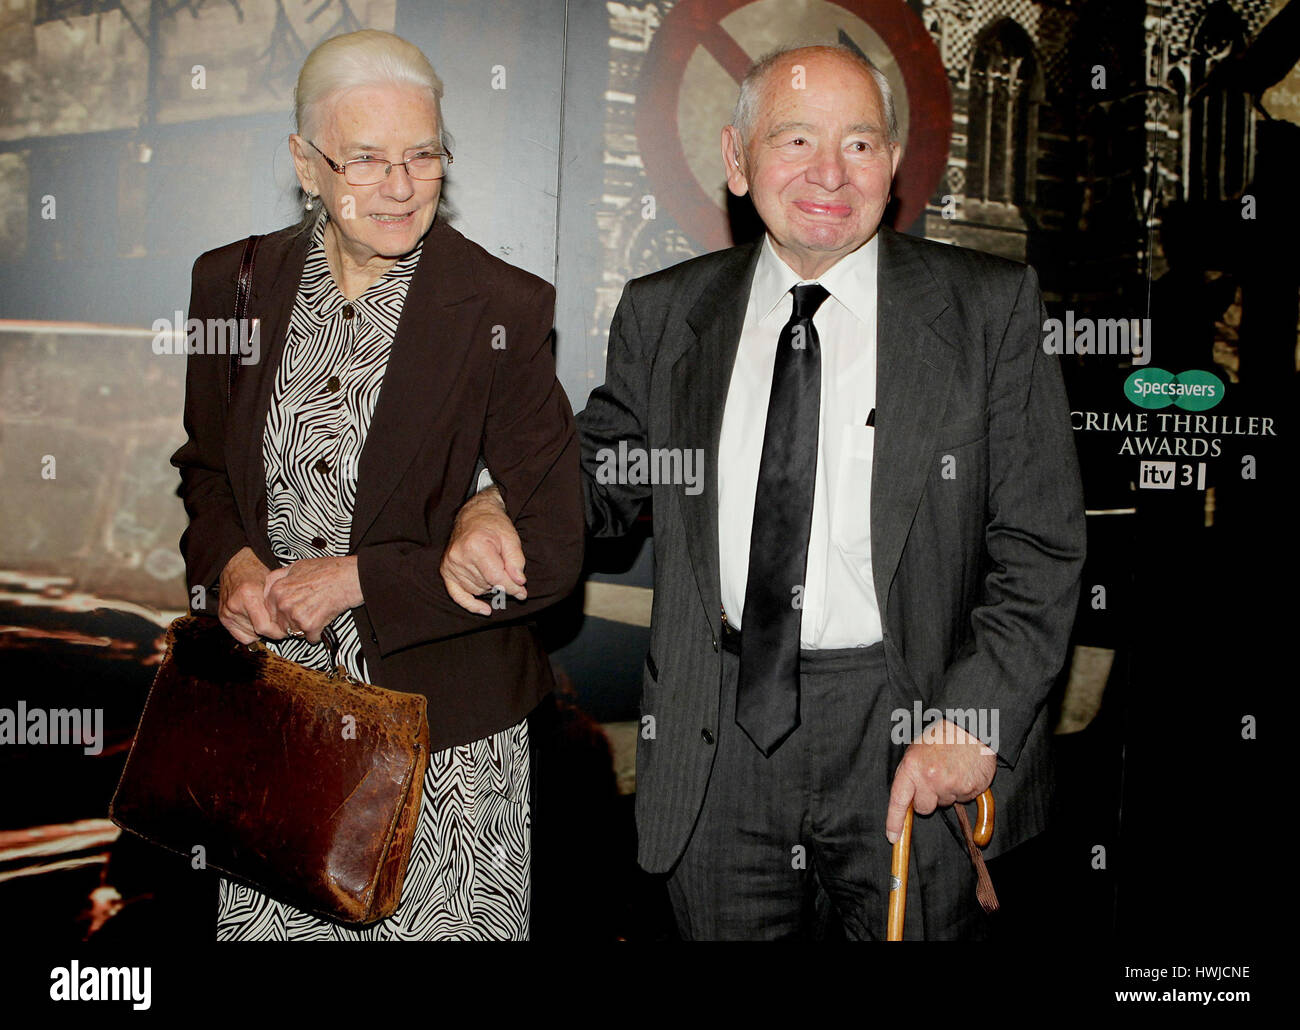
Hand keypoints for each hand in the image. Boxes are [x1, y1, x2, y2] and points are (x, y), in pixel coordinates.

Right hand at [218, 546, 283, 643]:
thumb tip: (291, 623)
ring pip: (250, 636)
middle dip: (271, 631)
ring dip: (261, 631)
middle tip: (279, 625)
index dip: (277, 631)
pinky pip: (240, 636)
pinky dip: (250, 633)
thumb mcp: (272, 584)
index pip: (263, 627)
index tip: (285, 630)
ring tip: (265, 618)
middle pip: (257, 632)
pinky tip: (256, 622)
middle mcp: (234, 605)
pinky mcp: (223, 617)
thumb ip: (279, 604)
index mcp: (248, 596)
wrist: (237, 565)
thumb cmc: (256, 573)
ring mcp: (226, 612)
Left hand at [262, 556, 363, 643]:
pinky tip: (325, 620)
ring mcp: (295, 615)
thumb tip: (269, 585)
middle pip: (281, 625)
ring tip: (318, 613)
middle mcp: (283, 603)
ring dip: (305, 628)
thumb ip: (279, 576)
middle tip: (309, 612)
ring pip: (294, 633)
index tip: (293, 610)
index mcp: (277, 589)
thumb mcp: (297, 566)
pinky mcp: (310, 625)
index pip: (270, 612)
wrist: (350, 576)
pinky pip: (311, 639)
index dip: (282, 613)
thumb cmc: (328, 569)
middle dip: (293, 622)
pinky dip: (318, 634)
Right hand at [440, 485, 527, 615]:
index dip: (512, 588)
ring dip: (490, 586)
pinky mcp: (446, 570)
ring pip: (477, 590)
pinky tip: (485, 610)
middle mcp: (460, 557)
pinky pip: (457, 595)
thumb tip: (519, 583)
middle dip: (502, 584)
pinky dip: (471, 604)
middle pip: (488, 584)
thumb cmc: (494, 525)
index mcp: (476, 547)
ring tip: (494, 570)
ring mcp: (450, 565)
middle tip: (510, 575)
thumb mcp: (511, 538)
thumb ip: (516, 561)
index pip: (496, 578)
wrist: (474, 515)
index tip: (522, 592)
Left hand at [885, 719, 996, 843]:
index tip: (893, 837)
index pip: (899, 800)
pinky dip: (963, 789)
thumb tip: (905, 802)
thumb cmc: (940, 736)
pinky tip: (963, 771)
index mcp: (912, 767)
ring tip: (951, 769)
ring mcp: (951, 785)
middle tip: (934, 778)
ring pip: (944, 804)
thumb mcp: (915, 750)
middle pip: (924, 808)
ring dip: (946, 792)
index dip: (895, 821)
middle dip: (927, 799)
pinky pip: (963, 799)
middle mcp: (930, 778)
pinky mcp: (970, 788)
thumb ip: (909, 775)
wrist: (969, 726)